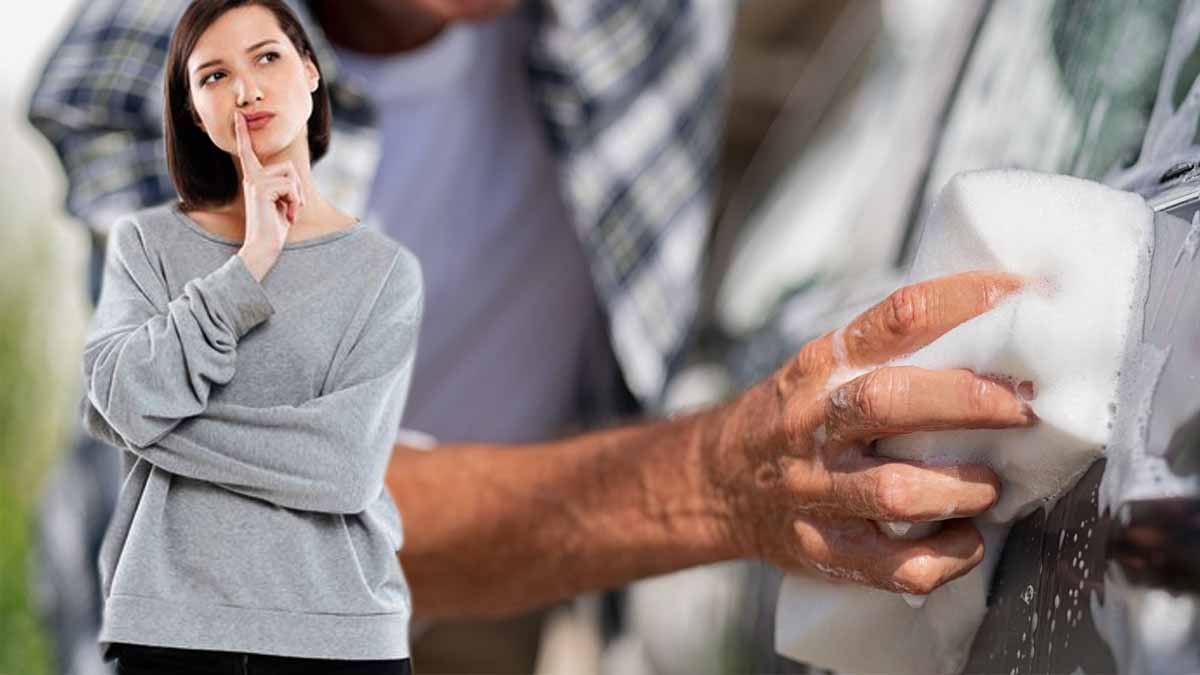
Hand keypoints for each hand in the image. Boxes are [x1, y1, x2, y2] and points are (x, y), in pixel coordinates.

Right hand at [232, 111, 304, 278]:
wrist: (263, 247)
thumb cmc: (274, 228)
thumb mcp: (282, 203)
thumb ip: (284, 188)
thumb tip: (293, 179)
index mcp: (254, 179)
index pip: (249, 153)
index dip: (244, 133)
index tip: (239, 115)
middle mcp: (251, 177)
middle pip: (288, 167)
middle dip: (298, 188)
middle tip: (291, 208)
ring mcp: (255, 182)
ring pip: (292, 177)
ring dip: (297, 197)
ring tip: (287, 213)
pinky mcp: (261, 188)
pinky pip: (291, 187)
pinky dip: (295, 203)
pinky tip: (286, 216)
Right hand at [712, 271, 1034, 594]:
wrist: (719, 480)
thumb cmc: (796, 418)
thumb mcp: (824, 366)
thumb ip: (892, 350)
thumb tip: (1000, 321)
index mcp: (822, 366)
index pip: (897, 317)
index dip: (965, 302)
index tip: (1020, 299)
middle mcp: (813, 423)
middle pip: (889, 401)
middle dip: (968, 401)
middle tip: (1022, 408)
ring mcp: (815, 491)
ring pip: (895, 492)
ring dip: (961, 488)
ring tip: (988, 485)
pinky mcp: (823, 549)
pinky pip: (897, 565)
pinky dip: (947, 556)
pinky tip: (963, 539)